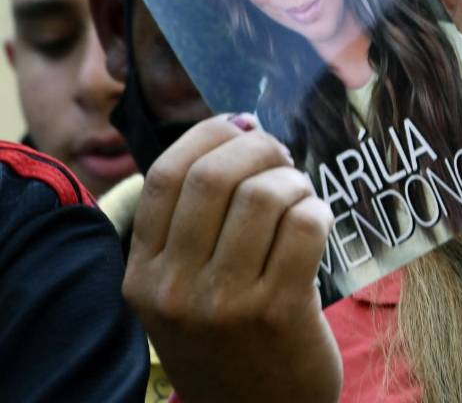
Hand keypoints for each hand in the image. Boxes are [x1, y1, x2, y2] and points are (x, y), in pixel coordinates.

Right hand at [123, 116, 340, 402]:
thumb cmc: (227, 337)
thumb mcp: (181, 289)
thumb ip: (193, 223)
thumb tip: (238, 126)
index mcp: (142, 274)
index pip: (165, 175)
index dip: (209, 134)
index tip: (240, 124)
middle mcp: (175, 288)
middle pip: (216, 175)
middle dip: (259, 147)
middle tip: (281, 155)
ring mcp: (227, 302)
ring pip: (265, 195)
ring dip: (293, 181)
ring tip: (300, 195)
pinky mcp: (280, 311)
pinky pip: (305, 225)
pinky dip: (319, 210)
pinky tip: (318, 223)